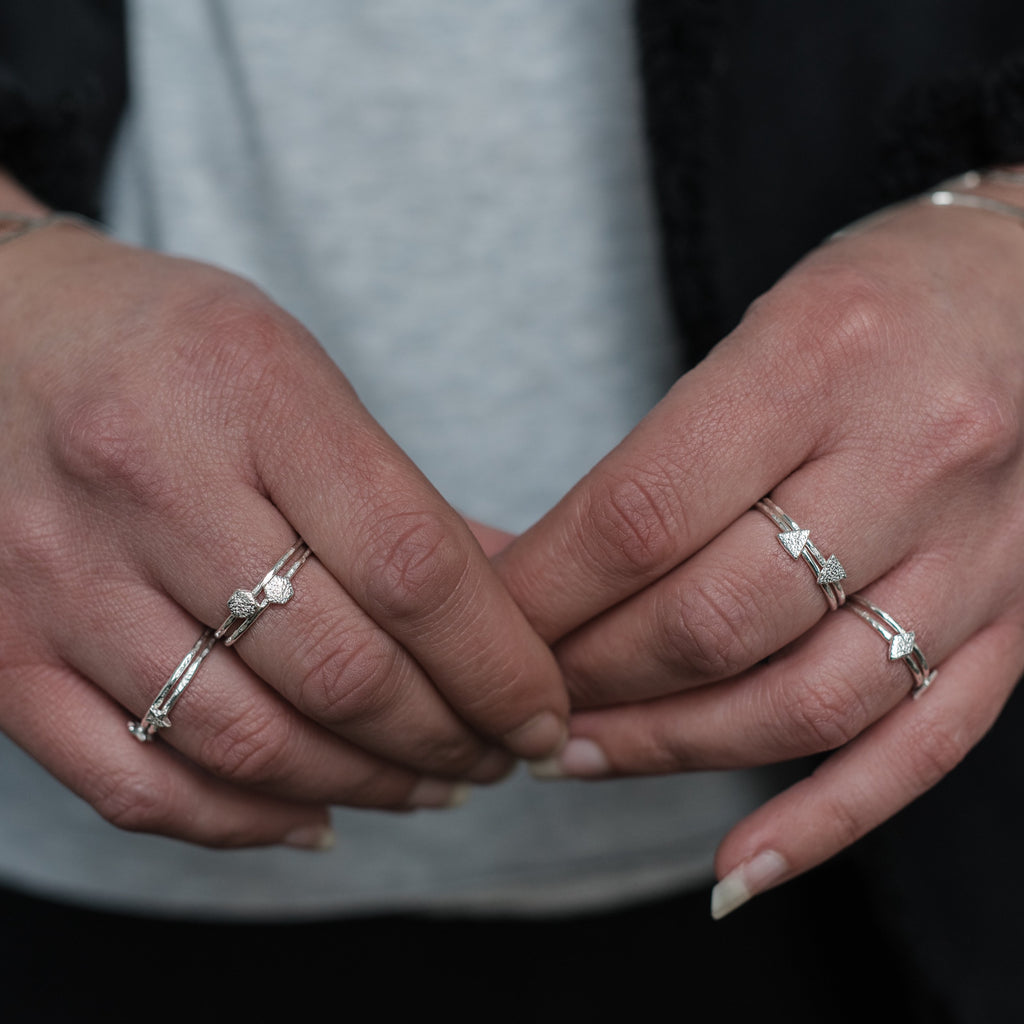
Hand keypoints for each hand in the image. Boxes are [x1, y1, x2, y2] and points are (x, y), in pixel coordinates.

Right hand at [0, 181, 566, 848]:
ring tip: (433, 782)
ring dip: (368, 785)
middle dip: (451, 736)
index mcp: (250, 392)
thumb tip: (518, 607)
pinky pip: (133, 783)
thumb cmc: (170, 347)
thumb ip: (403, 497)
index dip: (501, 663)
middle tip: (500, 750)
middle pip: (342, 670)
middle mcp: (149, 483)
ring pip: (250, 743)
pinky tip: (316, 816)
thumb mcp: (298, 374)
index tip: (545, 708)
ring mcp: (61, 577)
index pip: (414, 566)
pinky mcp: (2, 649)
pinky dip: (242, 824)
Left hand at [496, 185, 1023, 911]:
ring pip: (803, 703)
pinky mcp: (1020, 621)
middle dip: (590, 674)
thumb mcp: (759, 329)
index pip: (641, 516)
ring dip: (670, 749)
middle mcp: (911, 459)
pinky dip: (820, 823)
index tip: (486, 624)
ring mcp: (980, 556)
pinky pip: (921, 748)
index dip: (544, 593)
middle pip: (711, 622)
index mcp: (820, 359)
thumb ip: (663, 454)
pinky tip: (731, 868)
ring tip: (580, 754)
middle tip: (520, 691)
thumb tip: (530, 567)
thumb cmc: (878, 302)